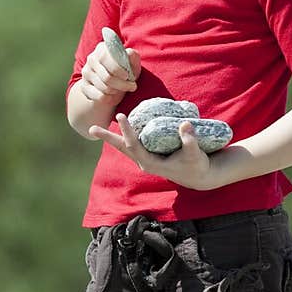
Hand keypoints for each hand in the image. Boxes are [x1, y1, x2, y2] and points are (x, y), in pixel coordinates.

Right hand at [77, 41, 140, 101]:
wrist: (112, 83)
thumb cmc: (125, 70)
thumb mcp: (132, 62)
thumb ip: (132, 56)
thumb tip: (128, 53)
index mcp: (102, 49)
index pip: (105, 58)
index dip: (118, 69)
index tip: (127, 76)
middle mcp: (91, 59)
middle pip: (106, 77)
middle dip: (122, 84)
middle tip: (132, 86)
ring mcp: (86, 73)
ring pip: (104, 88)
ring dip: (117, 91)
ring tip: (122, 89)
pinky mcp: (84, 87)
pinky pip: (99, 97)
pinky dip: (109, 98)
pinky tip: (113, 95)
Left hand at [88, 114, 222, 190]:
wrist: (199, 176)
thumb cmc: (197, 165)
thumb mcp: (195, 155)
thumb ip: (190, 141)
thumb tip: (185, 123)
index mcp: (151, 164)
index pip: (133, 146)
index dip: (126, 131)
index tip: (121, 116)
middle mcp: (145, 162)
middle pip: (123, 147)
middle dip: (108, 138)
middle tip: (91, 129)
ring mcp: (146, 158)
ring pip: (125, 146)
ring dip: (112, 137)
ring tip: (96, 130)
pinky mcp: (150, 154)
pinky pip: (134, 143)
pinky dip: (126, 135)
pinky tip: (121, 126)